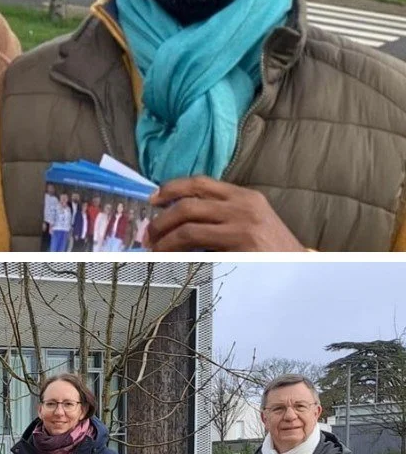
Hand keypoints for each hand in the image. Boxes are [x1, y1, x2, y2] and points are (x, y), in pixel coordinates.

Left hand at [148, 177, 303, 251]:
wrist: (302, 270)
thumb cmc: (273, 249)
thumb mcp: (252, 220)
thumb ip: (222, 213)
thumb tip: (179, 216)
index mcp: (245, 196)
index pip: (200, 183)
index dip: (171, 188)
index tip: (153, 199)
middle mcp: (243, 207)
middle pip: (188, 204)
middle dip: (161, 219)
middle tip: (150, 233)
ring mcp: (242, 228)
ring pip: (187, 228)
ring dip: (164, 239)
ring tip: (156, 249)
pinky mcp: (239, 250)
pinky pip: (198, 250)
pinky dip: (178, 254)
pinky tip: (171, 260)